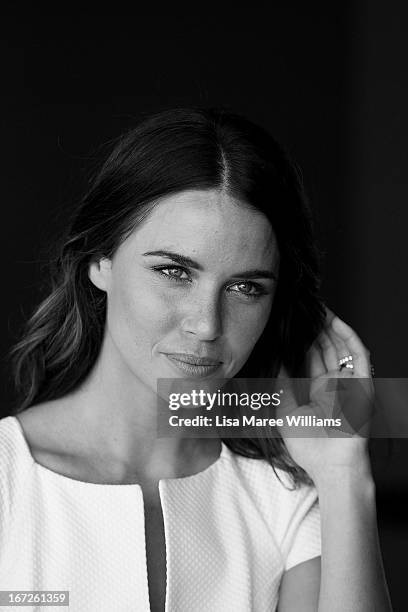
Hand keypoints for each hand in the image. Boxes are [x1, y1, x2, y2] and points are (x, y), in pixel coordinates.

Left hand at [276, 307, 374, 484]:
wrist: (331, 468)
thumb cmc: (309, 447)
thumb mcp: (286, 410)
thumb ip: (281, 384)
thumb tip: (273, 358)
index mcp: (318, 392)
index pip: (309, 359)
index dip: (301, 341)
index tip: (288, 324)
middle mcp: (335, 385)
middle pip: (324, 349)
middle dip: (314, 328)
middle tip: (301, 309)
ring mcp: (349, 384)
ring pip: (340, 347)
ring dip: (330, 327)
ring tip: (316, 307)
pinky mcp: (362, 384)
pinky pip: (357, 355)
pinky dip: (347, 337)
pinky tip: (335, 322)